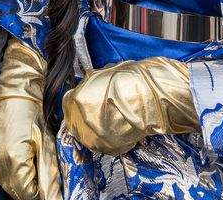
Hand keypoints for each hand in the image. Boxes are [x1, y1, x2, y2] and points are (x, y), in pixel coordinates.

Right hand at [0, 41, 60, 199]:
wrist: (18, 88)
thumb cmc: (35, 109)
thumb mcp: (48, 142)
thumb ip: (49, 171)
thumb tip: (54, 193)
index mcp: (13, 158)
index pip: (27, 193)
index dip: (41, 194)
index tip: (52, 192)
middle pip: (15, 190)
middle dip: (31, 190)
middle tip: (47, 185)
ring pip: (6, 182)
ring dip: (21, 183)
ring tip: (37, 175)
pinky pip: (0, 170)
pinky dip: (13, 173)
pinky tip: (24, 165)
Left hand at [60, 57, 197, 155]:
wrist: (155, 96)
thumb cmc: (131, 79)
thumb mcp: (104, 73)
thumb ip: (90, 83)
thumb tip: (86, 85)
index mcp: (77, 100)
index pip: (67, 104)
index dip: (77, 101)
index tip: (83, 101)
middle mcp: (82, 121)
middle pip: (74, 123)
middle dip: (83, 116)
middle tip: (97, 111)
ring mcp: (96, 138)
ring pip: (88, 136)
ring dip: (95, 129)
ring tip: (111, 119)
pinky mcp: (111, 148)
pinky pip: (105, 144)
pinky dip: (111, 137)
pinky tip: (121, 126)